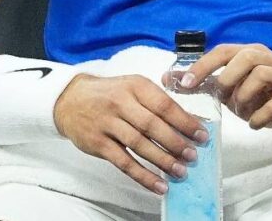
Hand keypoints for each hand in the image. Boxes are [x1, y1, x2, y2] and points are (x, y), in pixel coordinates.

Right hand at [53, 73, 210, 193]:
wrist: (70, 99)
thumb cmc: (109, 94)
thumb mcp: (132, 87)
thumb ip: (157, 102)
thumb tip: (189, 122)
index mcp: (134, 86)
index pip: (164, 104)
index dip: (185, 121)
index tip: (201, 135)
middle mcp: (120, 102)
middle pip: (152, 125)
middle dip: (175, 142)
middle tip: (192, 155)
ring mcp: (107, 123)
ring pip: (139, 145)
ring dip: (162, 160)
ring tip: (180, 171)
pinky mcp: (98, 143)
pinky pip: (124, 162)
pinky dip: (143, 175)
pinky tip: (158, 184)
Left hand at [180, 43, 271, 141]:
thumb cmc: (266, 100)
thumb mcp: (234, 92)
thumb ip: (208, 85)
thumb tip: (170, 78)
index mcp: (252, 54)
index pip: (223, 51)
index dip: (202, 66)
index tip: (184, 83)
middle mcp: (270, 60)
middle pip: (245, 56)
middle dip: (227, 78)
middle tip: (222, 98)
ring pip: (260, 74)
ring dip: (244, 97)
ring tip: (242, 111)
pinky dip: (259, 116)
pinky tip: (255, 123)